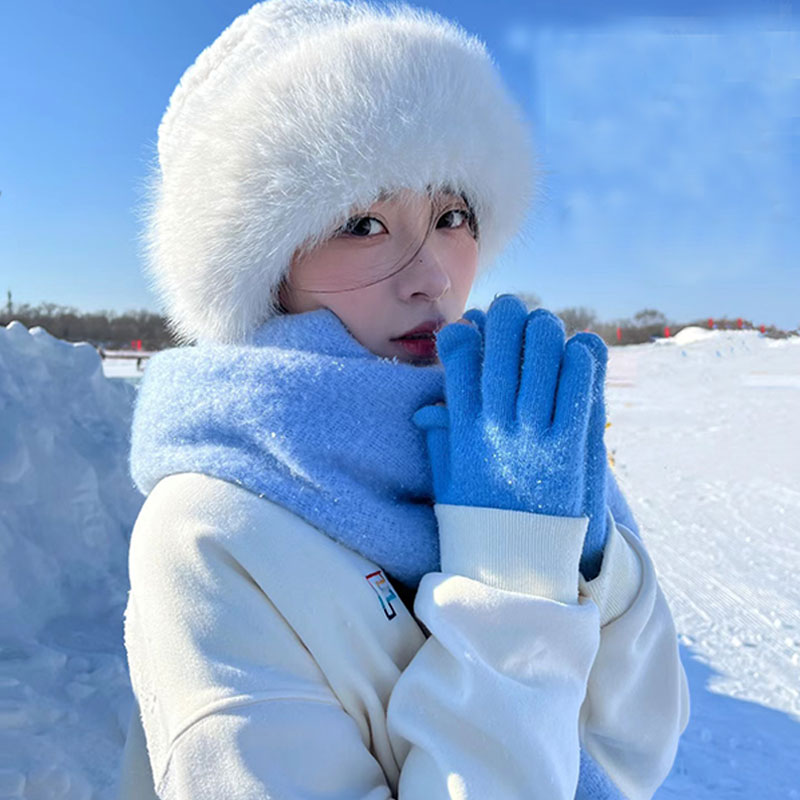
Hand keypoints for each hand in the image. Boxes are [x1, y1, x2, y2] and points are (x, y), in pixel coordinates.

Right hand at [413, 295, 600, 519]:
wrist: (520, 568)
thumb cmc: (480, 519)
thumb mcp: (447, 479)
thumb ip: (441, 437)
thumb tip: (431, 405)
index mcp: (463, 429)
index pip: (459, 357)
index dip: (465, 331)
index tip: (470, 327)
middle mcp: (497, 425)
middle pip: (503, 344)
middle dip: (507, 314)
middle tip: (513, 308)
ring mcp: (535, 434)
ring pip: (543, 352)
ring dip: (544, 329)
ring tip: (545, 326)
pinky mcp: (573, 446)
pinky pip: (581, 382)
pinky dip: (582, 355)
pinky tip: (578, 350)